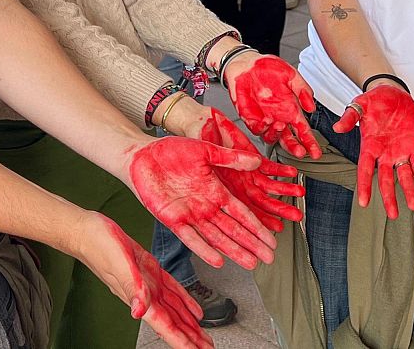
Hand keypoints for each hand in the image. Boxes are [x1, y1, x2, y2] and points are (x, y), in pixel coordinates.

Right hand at [76, 214, 210, 348]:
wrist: (87, 231)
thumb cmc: (98, 245)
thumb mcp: (119, 264)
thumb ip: (131, 288)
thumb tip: (138, 312)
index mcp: (140, 296)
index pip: (165, 326)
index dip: (182, 341)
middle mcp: (146, 295)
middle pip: (174, 323)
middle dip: (191, 338)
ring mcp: (149, 284)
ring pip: (175, 311)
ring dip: (190, 325)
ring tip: (204, 337)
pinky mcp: (150, 271)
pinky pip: (173, 291)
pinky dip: (185, 302)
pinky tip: (194, 310)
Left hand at [126, 136, 280, 268]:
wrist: (141, 155)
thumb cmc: (171, 151)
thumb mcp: (205, 150)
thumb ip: (230, 159)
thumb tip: (257, 160)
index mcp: (215, 190)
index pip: (241, 212)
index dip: (257, 226)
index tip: (272, 237)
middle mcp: (205, 206)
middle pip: (233, 229)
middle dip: (252, 243)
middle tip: (269, 258)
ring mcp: (190, 214)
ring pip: (216, 237)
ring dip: (234, 250)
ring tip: (251, 262)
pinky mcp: (172, 219)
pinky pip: (191, 238)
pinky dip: (204, 250)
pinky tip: (218, 260)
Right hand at [198, 107, 304, 230]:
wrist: (200, 128)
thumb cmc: (195, 148)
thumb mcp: (202, 163)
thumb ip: (216, 178)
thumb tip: (227, 191)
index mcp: (226, 192)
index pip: (247, 212)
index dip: (261, 221)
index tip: (275, 228)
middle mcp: (240, 186)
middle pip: (263, 202)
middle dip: (280, 209)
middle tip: (296, 215)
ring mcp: (248, 173)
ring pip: (270, 187)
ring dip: (285, 189)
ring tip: (299, 192)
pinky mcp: (253, 159)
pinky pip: (270, 167)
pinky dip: (281, 170)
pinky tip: (292, 172)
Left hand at [223, 53, 320, 157]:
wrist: (246, 64)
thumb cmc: (268, 68)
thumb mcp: (291, 75)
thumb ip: (303, 90)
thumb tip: (312, 107)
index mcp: (291, 108)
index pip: (303, 130)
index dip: (310, 142)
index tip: (316, 152)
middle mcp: (279, 117)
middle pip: (289, 140)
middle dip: (295, 148)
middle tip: (301, 152)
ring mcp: (265, 119)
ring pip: (272, 138)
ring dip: (278, 136)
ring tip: (280, 126)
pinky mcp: (250, 118)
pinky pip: (257, 129)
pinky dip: (262, 128)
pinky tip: (266, 120)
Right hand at [333, 82, 413, 219]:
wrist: (393, 92)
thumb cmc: (374, 100)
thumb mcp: (359, 105)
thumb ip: (349, 116)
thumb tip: (337, 128)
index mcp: (369, 146)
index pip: (365, 170)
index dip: (364, 186)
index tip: (363, 202)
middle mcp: (384, 153)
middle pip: (386, 179)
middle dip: (389, 197)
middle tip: (393, 215)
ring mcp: (400, 151)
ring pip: (404, 176)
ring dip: (408, 191)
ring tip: (412, 207)